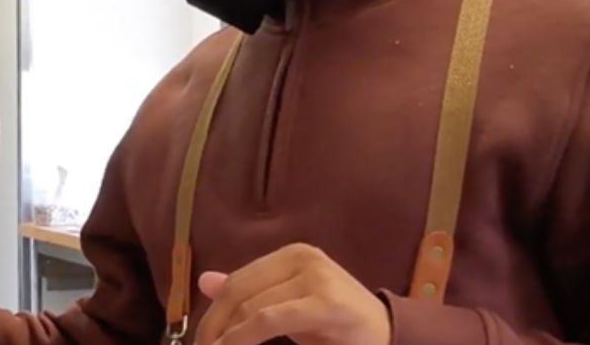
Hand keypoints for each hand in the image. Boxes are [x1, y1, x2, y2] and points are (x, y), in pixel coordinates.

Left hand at [194, 243, 390, 344]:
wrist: (389, 338)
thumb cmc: (338, 328)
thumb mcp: (289, 307)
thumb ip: (251, 294)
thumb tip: (205, 281)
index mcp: (294, 254)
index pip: (238, 282)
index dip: (213, 314)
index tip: (199, 342)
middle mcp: (304, 258)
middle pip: (240, 292)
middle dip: (214, 327)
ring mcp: (317, 277)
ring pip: (251, 308)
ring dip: (227, 337)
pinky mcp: (326, 302)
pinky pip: (268, 320)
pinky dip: (243, 337)